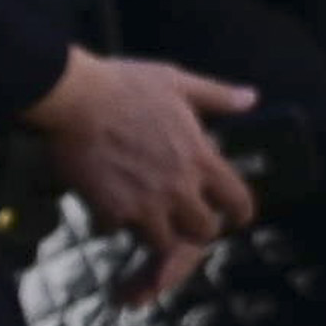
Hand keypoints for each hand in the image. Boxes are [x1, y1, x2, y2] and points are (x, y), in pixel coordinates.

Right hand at [28, 49, 259, 299]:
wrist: (75, 98)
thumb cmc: (125, 85)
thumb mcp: (177, 82)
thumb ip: (217, 96)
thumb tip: (251, 98)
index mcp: (199, 158)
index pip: (238, 201)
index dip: (238, 213)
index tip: (233, 217)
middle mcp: (178, 188)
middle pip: (202, 233)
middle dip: (195, 228)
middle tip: (182, 218)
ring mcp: (145, 204)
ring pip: (161, 243)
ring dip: (154, 231)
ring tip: (143, 215)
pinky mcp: (111, 212)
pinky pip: (116, 232)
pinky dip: (111, 223)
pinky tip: (105, 207)